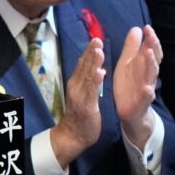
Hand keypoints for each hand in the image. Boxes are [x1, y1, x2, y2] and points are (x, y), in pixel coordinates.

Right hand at [49, 38, 104, 166]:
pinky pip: (91, 92)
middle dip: (91, 53)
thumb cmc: (80, 115)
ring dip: (93, 64)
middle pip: (84, 67)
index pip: (82, 64)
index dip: (89, 52)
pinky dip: (96, 82)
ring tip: (99, 52)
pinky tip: (101, 73)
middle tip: (97, 40)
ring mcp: (80, 96)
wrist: (73, 135)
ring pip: (87, 77)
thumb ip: (86, 80)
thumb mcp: (82, 94)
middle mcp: (76, 87)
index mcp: (76, 83)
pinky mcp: (86, 107)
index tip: (95, 39)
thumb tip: (92, 66)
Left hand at [113, 25, 160, 147]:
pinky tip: (148, 89)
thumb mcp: (128, 64)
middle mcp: (147, 76)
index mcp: (143, 66)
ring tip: (149, 54)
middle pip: (153, 61)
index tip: (147, 27)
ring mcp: (145, 90)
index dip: (151, 40)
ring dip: (151, 65)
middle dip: (153, 49)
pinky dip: (148, 94)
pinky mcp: (141, 103)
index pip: (151, 51)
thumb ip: (132, 47)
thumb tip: (137, 28)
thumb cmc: (129, 84)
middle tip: (151, 37)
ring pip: (151, 77)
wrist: (130, 111)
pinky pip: (146, 98)